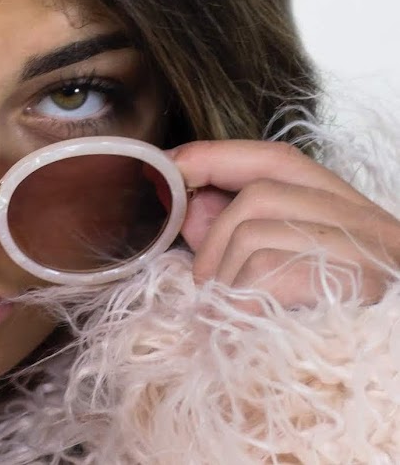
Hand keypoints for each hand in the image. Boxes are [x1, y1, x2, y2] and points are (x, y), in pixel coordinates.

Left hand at [168, 139, 399, 307]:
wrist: (390, 393)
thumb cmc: (333, 324)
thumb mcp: (294, 266)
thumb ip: (241, 230)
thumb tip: (186, 205)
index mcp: (350, 210)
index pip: (278, 160)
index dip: (216, 156)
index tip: (171, 165)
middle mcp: (366, 223)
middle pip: (260, 194)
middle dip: (212, 234)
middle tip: (201, 279)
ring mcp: (365, 255)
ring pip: (255, 235)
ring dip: (222, 277)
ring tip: (224, 312)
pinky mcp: (356, 292)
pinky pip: (267, 275)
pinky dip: (236, 302)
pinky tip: (239, 325)